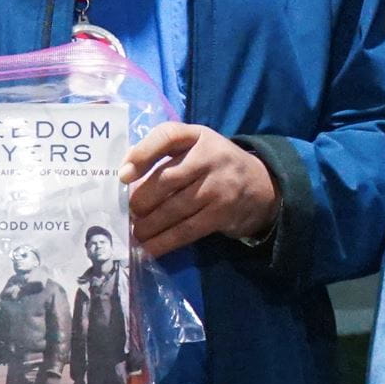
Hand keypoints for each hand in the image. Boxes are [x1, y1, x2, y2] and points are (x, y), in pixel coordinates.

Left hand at [123, 123, 279, 257]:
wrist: (261, 186)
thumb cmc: (215, 165)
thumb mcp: (195, 147)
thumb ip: (164, 152)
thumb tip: (125, 174)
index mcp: (197, 136)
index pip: (168, 135)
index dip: (143, 153)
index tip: (123, 174)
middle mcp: (209, 157)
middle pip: (167, 179)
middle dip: (142, 200)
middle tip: (129, 212)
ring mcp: (217, 186)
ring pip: (174, 208)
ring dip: (149, 225)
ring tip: (135, 232)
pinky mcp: (221, 213)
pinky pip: (187, 230)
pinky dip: (164, 242)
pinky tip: (149, 248)